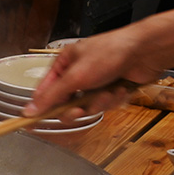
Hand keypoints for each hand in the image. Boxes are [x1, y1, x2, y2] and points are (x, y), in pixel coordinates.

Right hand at [23, 30, 163, 121]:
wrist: (145, 52)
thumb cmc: (108, 54)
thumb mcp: (74, 76)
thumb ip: (51, 96)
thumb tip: (29, 111)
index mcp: (64, 64)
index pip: (45, 90)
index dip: (41, 106)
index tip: (32, 122)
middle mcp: (77, 73)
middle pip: (66, 104)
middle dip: (76, 108)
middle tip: (80, 109)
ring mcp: (95, 82)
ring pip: (87, 106)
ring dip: (99, 102)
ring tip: (108, 92)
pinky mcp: (110, 89)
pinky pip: (103, 105)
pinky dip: (112, 99)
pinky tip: (120, 88)